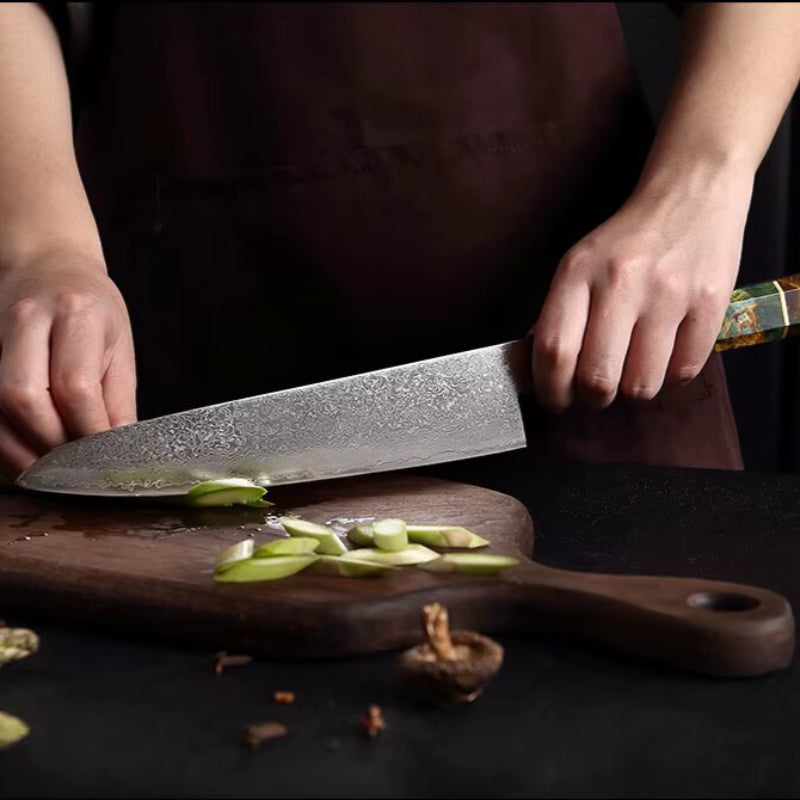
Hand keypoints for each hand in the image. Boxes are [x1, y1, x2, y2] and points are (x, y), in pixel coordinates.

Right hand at [0, 249, 136, 477]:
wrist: (49, 265)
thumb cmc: (92, 309)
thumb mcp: (120, 347)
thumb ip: (119, 402)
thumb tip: (120, 452)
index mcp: (78, 314)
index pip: (76, 386)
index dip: (89, 431)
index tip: (105, 458)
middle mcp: (29, 320)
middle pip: (24, 396)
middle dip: (50, 442)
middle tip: (75, 466)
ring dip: (20, 448)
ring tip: (50, 468)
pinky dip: (2, 438)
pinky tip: (25, 452)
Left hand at [532, 164, 752, 410]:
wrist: (692, 193)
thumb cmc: (627, 240)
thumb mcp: (579, 264)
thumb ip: (558, 315)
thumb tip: (539, 371)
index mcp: (578, 273)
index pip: (553, 350)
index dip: (550, 390)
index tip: (555, 400)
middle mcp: (621, 282)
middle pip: (597, 378)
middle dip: (592, 400)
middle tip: (595, 394)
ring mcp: (670, 294)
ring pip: (642, 385)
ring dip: (632, 392)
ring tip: (632, 372)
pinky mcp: (711, 303)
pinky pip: (684, 372)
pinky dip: (670, 378)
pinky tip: (664, 357)